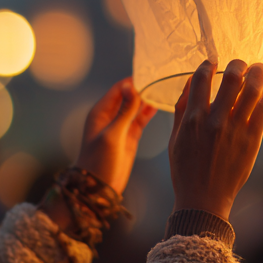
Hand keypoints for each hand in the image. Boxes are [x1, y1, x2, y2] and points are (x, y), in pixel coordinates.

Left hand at [74, 78, 158, 194]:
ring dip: (147, 100)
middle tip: (162, 79)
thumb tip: (131, 86)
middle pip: (128, 96)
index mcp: (101, 112)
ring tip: (164, 89)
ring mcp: (120, 127)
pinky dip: (148, 112)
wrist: (97, 189)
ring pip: (135, 107)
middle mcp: (110, 117)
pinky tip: (160, 105)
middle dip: (143, 88)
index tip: (152, 74)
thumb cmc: (99, 161)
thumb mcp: (112, 135)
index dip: (134, 81)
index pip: (119, 88)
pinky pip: (139, 120)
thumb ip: (124, 111)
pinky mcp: (129, 137)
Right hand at [169, 60, 262, 219]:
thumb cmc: (186, 170)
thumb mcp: (174, 138)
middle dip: (237, 64)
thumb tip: (190, 82)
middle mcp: (215, 120)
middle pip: (231, 79)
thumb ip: (182, 109)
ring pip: (251, 89)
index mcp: (193, 119)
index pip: (201, 79)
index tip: (213, 61)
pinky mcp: (252, 139)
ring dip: (258, 72)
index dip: (208, 65)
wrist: (204, 199)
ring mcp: (235, 129)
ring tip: (259, 67)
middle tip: (240, 64)